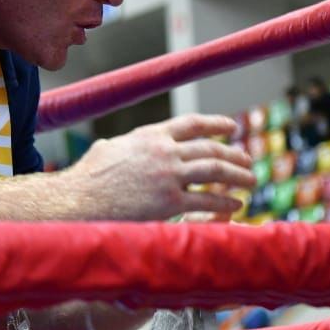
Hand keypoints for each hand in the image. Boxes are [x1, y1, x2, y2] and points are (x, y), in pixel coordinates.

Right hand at [67, 114, 254, 220]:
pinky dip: (225, 202)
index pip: (192, 124)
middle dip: (234, 155)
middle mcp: (163, 151)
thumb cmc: (87, 178)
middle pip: (210, 148)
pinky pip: (206, 200)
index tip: (231, 127)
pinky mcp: (169, 201)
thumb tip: (124, 146)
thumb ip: (126, 146)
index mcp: (150, 135)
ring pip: (215, 171)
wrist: (78, 200)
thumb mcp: (108, 148)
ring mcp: (168, 175)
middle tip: (248, 161)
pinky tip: (235, 205)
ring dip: (238, 176)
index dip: (215, 124)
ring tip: (251, 181)